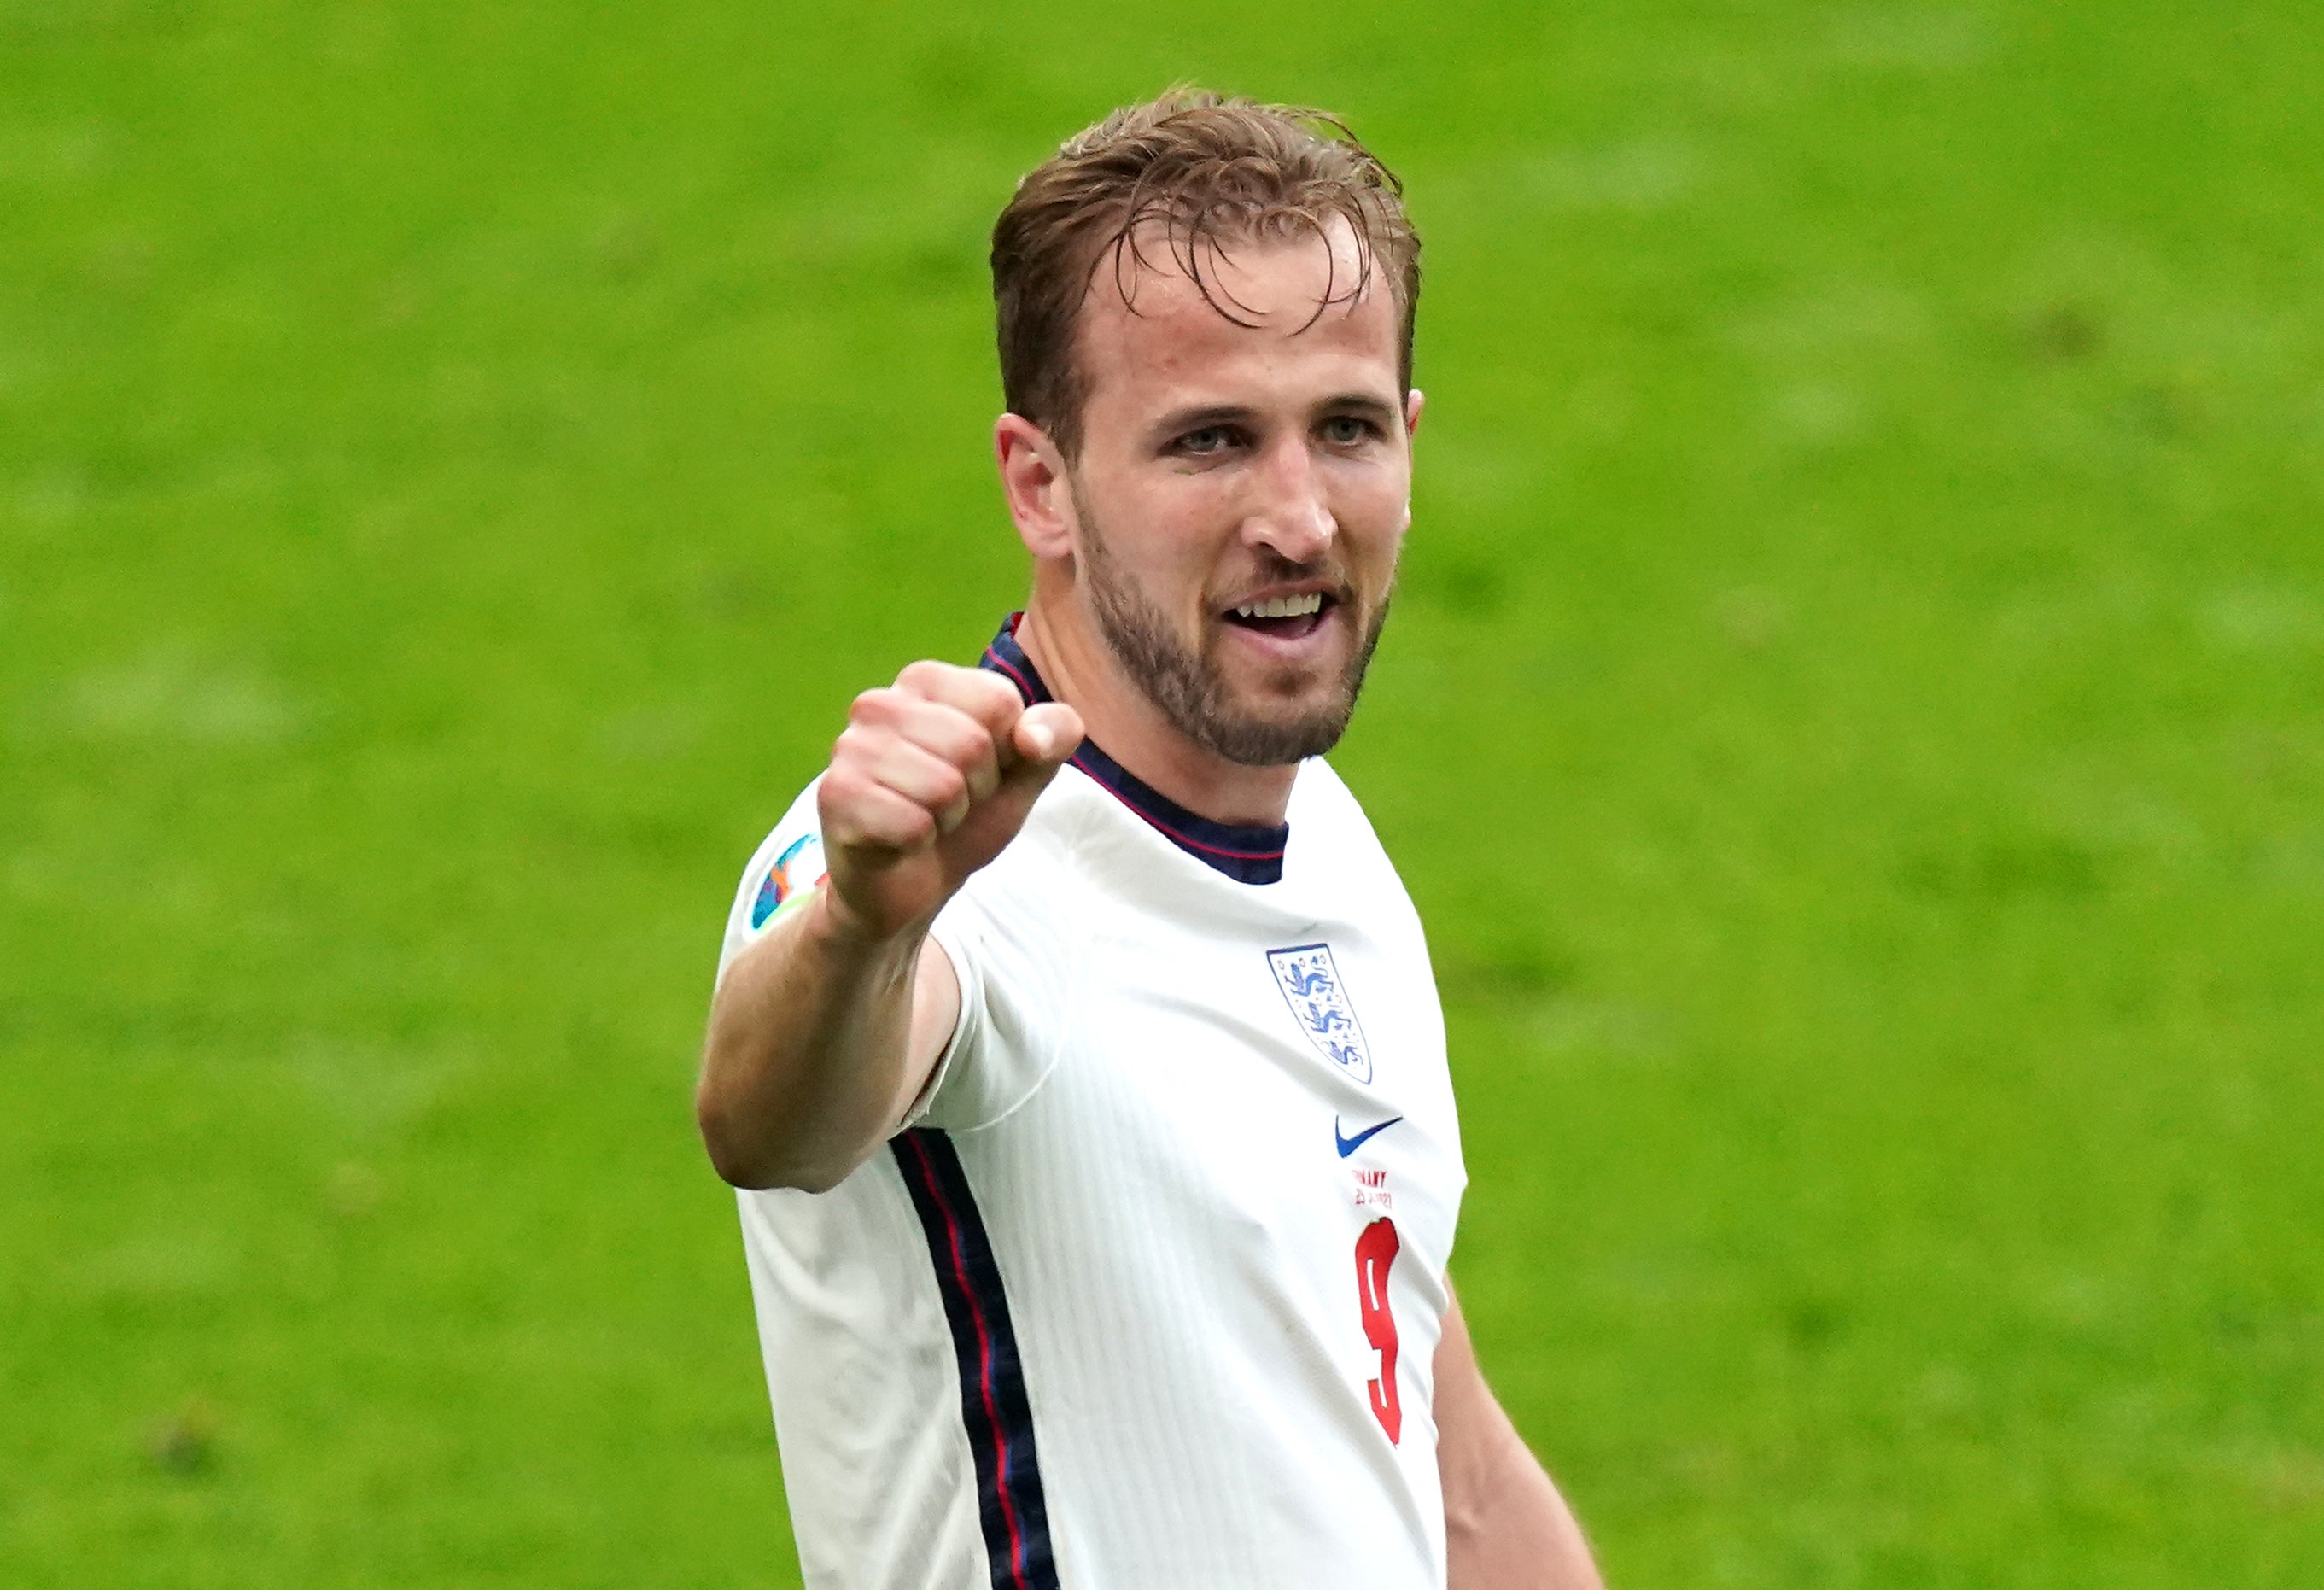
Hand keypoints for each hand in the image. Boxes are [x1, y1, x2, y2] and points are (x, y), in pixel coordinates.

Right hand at [815, 662, 1082, 942]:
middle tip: (949, 803)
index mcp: (925, 680)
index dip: (1005, 752)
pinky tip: (898, 840)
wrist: (912, 882)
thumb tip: (1033, 737)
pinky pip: (912, 824)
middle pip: (972, 744)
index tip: (980, 772)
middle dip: (977, 789)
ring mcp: (849, 747)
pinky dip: (918, 843)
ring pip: (944, 787)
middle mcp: (879, 703)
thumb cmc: (967, 815)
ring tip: (925, 819)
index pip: (1000, 701)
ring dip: (947, 819)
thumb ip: (1055, 736)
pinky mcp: (835, 795)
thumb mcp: (1027, 773)